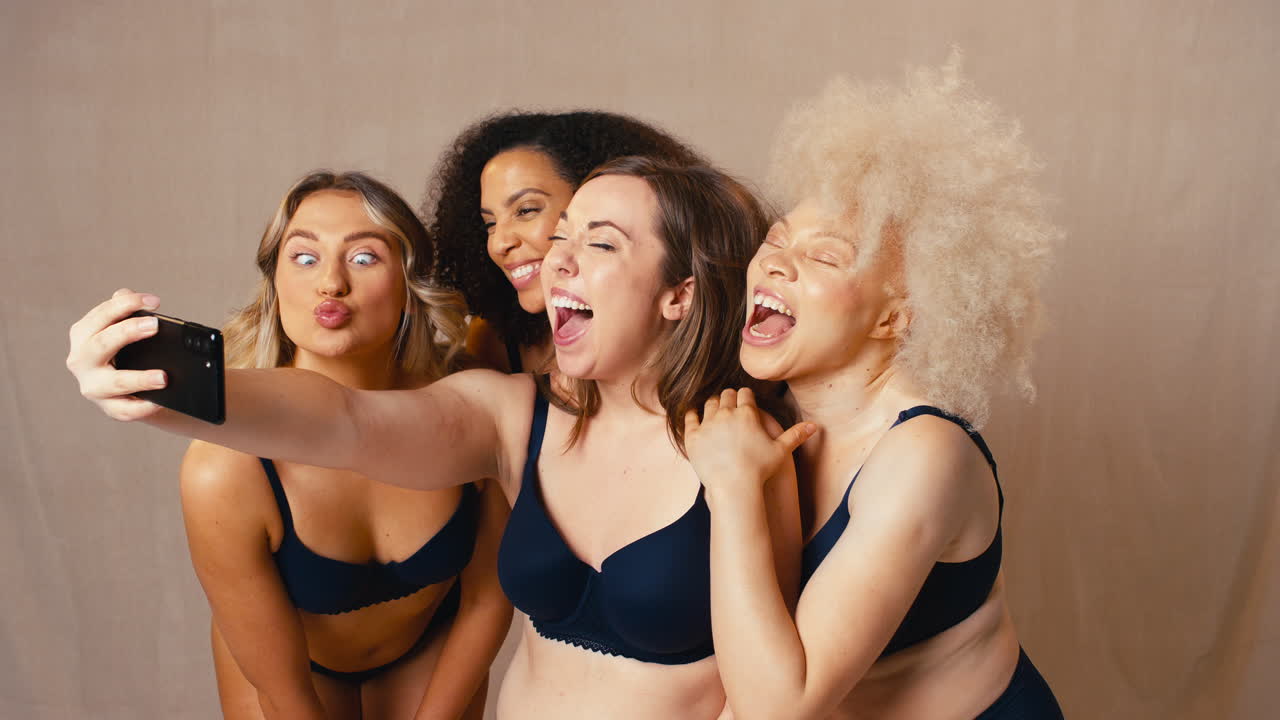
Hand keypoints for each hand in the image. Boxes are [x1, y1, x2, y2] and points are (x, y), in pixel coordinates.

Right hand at [66, 288, 167, 420]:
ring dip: (139, 378)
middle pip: (101, 344)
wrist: (129, 387)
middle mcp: (81, 360)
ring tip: (163, 377)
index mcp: (83, 335)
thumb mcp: (122, 328)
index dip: (126, 304)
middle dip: (127, 332)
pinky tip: (160, 401)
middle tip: (155, 325)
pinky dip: (144, 406)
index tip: (154, 301)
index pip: (101, 315)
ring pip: (114, 382)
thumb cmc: (124, 350)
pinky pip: (126, 409)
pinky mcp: (109, 408)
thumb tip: (125, 293)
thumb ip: (123, 310)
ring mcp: (93, 386)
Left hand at [684, 387, 816, 493]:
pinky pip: (690, 417)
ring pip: (709, 404)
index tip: (745, 401)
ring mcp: (708, 423)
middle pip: (726, 395)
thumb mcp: (781, 451)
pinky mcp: (693, 436)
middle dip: (729, 397)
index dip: (746, 396)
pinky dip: (692, 414)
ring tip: (715, 410)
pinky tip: (694, 415)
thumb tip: (815, 426)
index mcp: (747, 413)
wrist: (734, 487)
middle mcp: (726, 414)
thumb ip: (796, 435)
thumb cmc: (760, 470)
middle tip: (730, 404)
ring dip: (713, 404)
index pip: (745, 393)